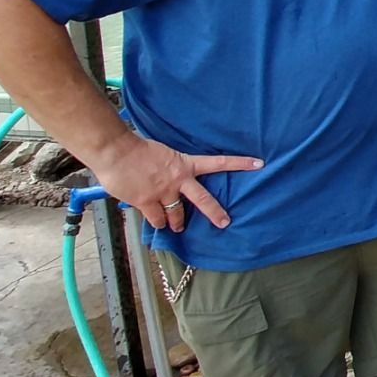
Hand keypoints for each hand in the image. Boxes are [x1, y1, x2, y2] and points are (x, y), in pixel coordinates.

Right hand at [87, 133, 262, 231]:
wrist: (116, 152)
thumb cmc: (136, 150)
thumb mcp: (162, 155)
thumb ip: (170, 168)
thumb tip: (169, 180)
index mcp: (185, 164)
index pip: (218, 162)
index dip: (239, 163)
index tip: (259, 163)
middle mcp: (178, 180)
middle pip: (203, 200)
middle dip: (215, 213)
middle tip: (225, 222)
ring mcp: (163, 192)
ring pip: (176, 216)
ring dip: (175, 223)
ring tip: (176, 226)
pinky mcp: (146, 202)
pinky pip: (156, 220)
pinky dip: (156, 222)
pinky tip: (156, 223)